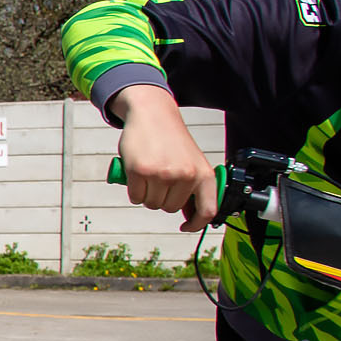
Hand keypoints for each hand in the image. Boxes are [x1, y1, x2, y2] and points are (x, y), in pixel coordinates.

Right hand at [111, 85, 215, 230]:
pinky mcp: (141, 172)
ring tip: (149, 174)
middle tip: (159, 181)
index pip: (207, 210)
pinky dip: (133, 189)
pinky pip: (135, 196)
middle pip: (170, 208)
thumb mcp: (191, 162)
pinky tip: (137, 174)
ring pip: (152, 203)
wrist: (153, 114)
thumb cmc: (171, 140)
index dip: (196, 224)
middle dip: (161, 199)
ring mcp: (163, 174)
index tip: (186, 226)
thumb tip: (189, 214)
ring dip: (146, 194)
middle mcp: (186, 176)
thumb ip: (192, 186)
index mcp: (204, 174)